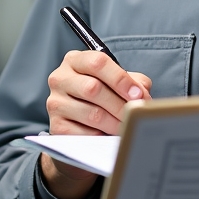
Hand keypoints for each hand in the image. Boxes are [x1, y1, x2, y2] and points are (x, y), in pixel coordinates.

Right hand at [41, 50, 151, 198]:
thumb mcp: (117, 82)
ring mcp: (55, 103)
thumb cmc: (102, 96)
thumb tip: (143, 96)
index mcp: (76, 60)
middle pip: (93, 88)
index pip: (97, 62)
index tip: (138, 94)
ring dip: (115, 123)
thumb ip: (133, 83)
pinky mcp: (56, 127)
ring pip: (91, 114)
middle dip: (120, 104)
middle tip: (135, 115)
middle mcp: (60, 78)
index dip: (121, 79)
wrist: (80, 122)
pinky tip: (109, 136)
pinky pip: (83, 134)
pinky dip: (101, 137)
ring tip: (127, 127)